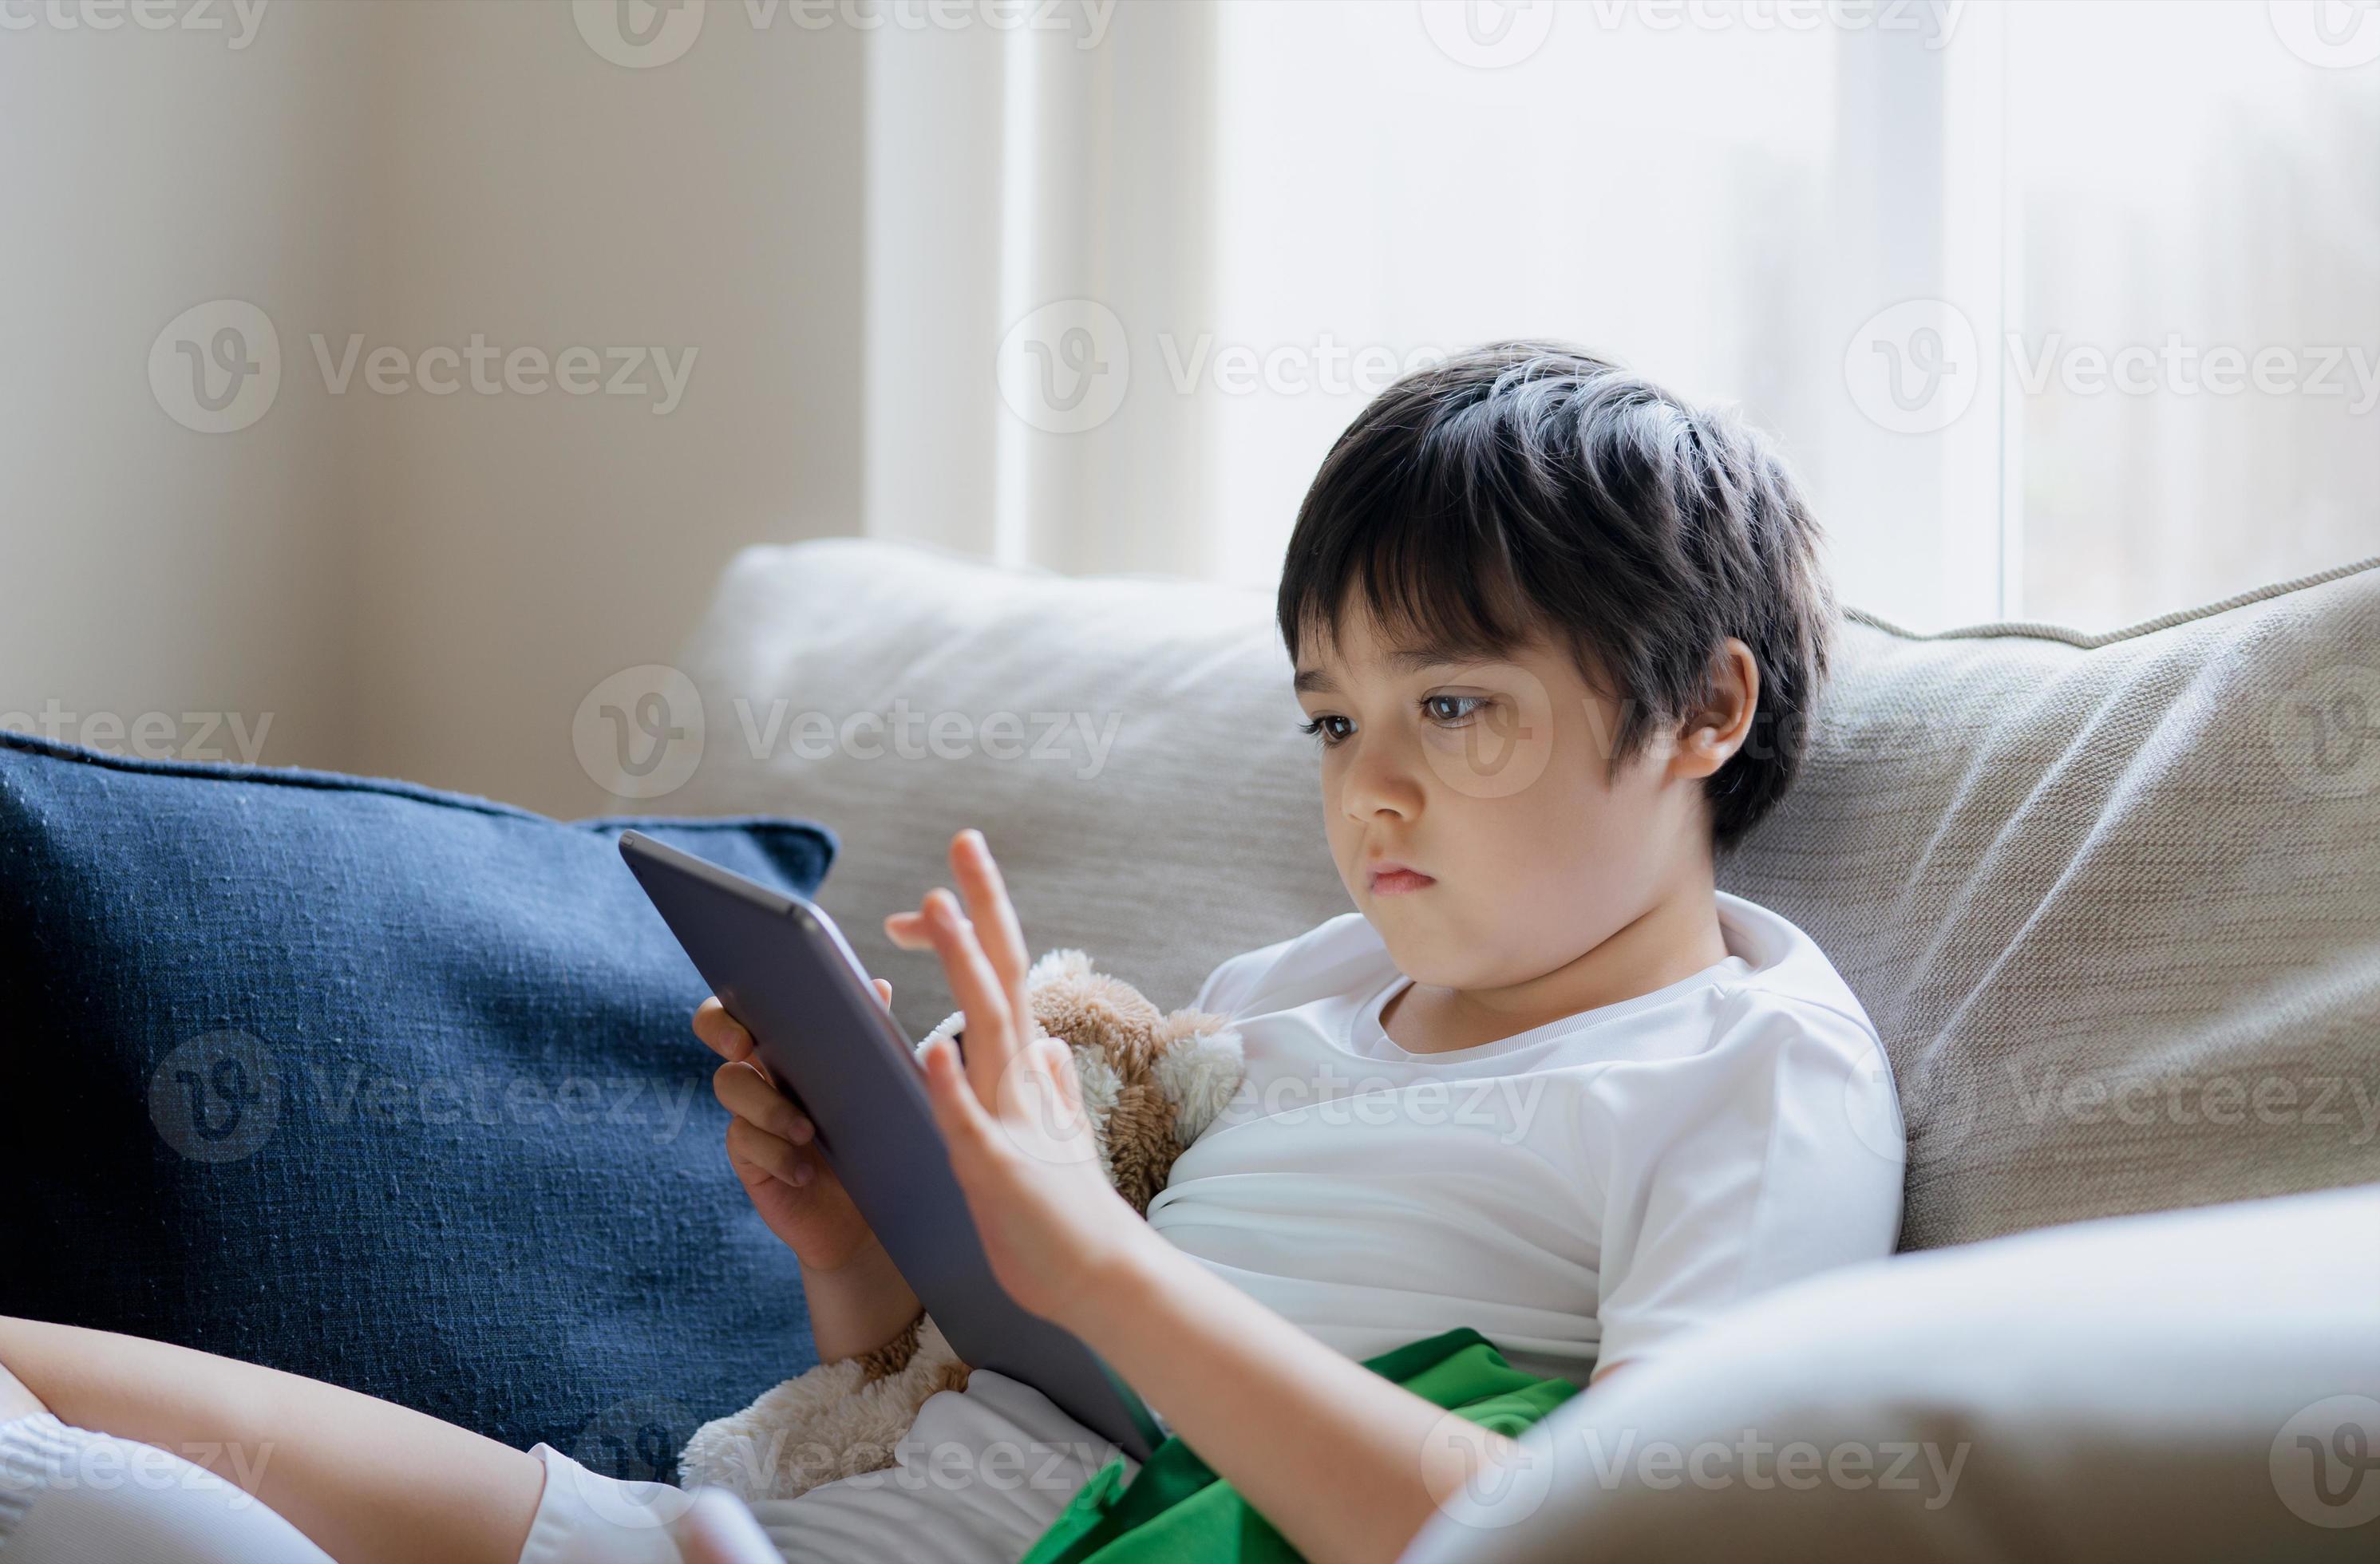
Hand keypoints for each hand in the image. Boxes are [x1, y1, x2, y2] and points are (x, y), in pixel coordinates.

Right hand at [695, 982, 891, 1274]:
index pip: (748, 1006)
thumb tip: (880, 985)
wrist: (875, 1209)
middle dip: (720, 1029)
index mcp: (795, 1046)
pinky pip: (745, 1143)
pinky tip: (804, 1172)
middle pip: (716, 1032)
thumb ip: (873, 1042)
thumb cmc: (879, 1140)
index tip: (749, 1022)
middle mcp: (765, 1072)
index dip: (733, 1005)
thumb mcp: (881, 1090)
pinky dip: (777, 1155)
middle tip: (744, 1047)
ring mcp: (752, 1114)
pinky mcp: (750, 1158)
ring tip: (806, 1132)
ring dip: (768, 1107)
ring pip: (730, 1086)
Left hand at [885, 829, 1155, 1332]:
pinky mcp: (999, 1170)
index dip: (973, 929)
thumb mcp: (1056, 1138)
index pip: (1002, 978)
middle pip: (1001, 976)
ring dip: (962, 966)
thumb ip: (1053, 1090)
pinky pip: (970, 1121)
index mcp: (1028, 1070)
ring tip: (937, 908)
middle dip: (981, 908)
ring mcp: (1014, 1119)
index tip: (937, 891)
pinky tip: (931, 1048)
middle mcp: (1023, 1080)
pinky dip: (951, 1084)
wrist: (1097, 1284)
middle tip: (964, 843)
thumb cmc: (1066, 1215)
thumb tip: (1050, 1048)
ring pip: (985, 1028)